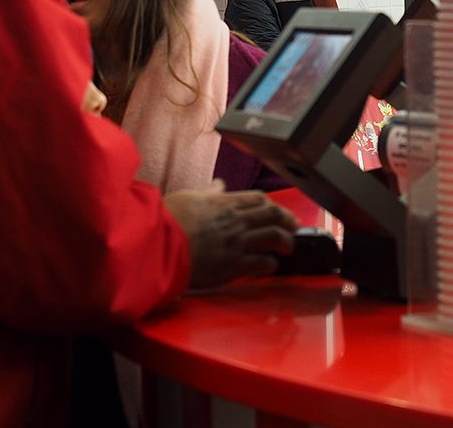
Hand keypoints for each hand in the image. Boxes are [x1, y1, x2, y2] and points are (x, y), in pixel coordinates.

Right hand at [164, 182, 298, 289]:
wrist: (159, 244)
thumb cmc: (169, 220)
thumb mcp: (190, 197)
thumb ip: (210, 193)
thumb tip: (220, 184)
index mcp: (225, 203)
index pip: (259, 200)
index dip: (274, 205)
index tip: (279, 211)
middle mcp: (235, 221)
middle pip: (272, 215)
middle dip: (287, 221)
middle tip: (293, 227)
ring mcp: (236, 242)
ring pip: (273, 237)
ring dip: (285, 241)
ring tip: (288, 247)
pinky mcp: (232, 265)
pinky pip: (260, 263)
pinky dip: (269, 264)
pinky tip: (271, 266)